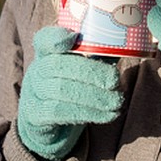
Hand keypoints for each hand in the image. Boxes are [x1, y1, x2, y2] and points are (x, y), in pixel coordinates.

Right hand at [16, 26, 121, 160]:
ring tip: (117, 101)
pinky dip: (87, 113)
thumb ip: (98, 55)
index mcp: (46, 53)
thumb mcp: (82, 68)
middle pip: (57, 65)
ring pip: (60, 90)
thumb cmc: (72, 88)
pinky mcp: (35, 116)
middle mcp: (36, 70)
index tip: (74, 37)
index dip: (56, 36)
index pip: (44, 39)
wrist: (49, 123)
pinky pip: (59, 112)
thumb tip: (128, 45)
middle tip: (115, 81)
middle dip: (90, 72)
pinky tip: (107, 115)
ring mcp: (33, 93)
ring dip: (94, 96)